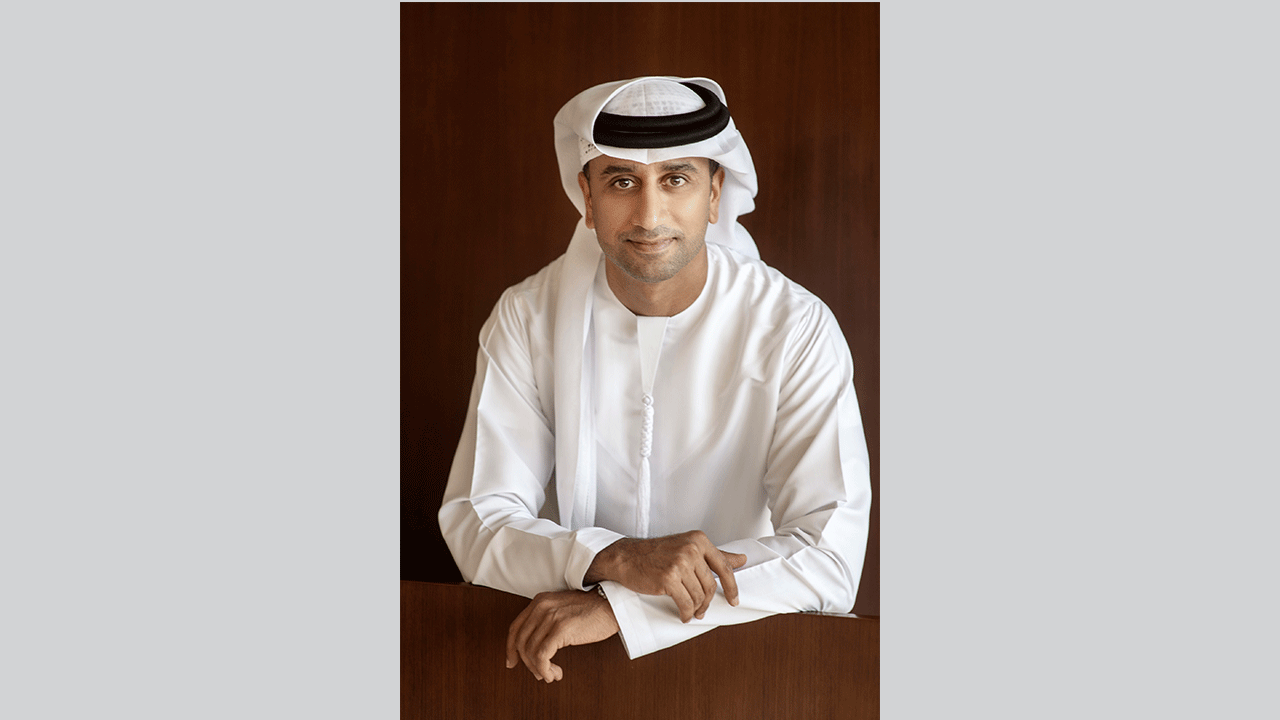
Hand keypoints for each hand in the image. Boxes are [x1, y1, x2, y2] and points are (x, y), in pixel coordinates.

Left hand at [505, 589, 619, 682]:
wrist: (611, 605)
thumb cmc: (591, 611)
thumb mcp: (562, 610)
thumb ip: (546, 621)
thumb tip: (534, 648)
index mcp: (539, 601)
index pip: (515, 628)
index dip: (510, 648)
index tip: (512, 662)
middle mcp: (541, 607)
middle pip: (520, 641)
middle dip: (526, 663)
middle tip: (538, 673)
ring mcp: (550, 617)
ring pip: (530, 651)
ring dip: (538, 669)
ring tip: (550, 675)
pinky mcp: (560, 629)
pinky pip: (542, 656)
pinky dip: (545, 669)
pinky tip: (554, 673)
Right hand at [584, 530, 747, 622]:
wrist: (626, 557)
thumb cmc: (656, 553)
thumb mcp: (687, 547)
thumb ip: (716, 554)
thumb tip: (742, 559)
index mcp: (698, 540)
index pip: (724, 566)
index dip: (731, 587)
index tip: (734, 600)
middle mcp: (691, 549)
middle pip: (710, 585)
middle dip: (708, 602)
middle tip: (703, 610)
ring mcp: (679, 563)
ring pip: (698, 596)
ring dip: (696, 609)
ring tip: (691, 612)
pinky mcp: (668, 579)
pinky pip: (686, 603)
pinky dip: (687, 613)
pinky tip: (684, 615)